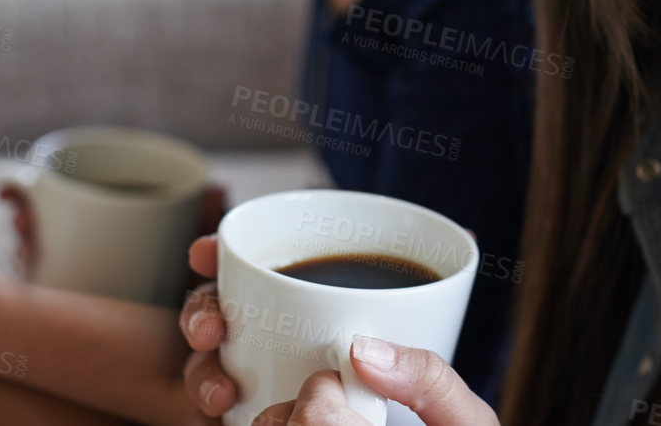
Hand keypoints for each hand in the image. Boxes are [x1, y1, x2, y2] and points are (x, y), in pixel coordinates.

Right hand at [179, 234, 493, 424]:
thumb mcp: (458, 419)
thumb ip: (434, 378)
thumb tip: (363, 350)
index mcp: (352, 330)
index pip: (286, 277)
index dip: (235, 258)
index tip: (206, 252)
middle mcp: (303, 357)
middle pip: (235, 315)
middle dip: (204, 310)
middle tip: (211, 328)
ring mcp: (280, 399)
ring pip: (216, 367)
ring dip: (202, 370)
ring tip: (222, 393)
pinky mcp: (266, 424)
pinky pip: (229, 416)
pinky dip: (211, 410)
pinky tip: (225, 413)